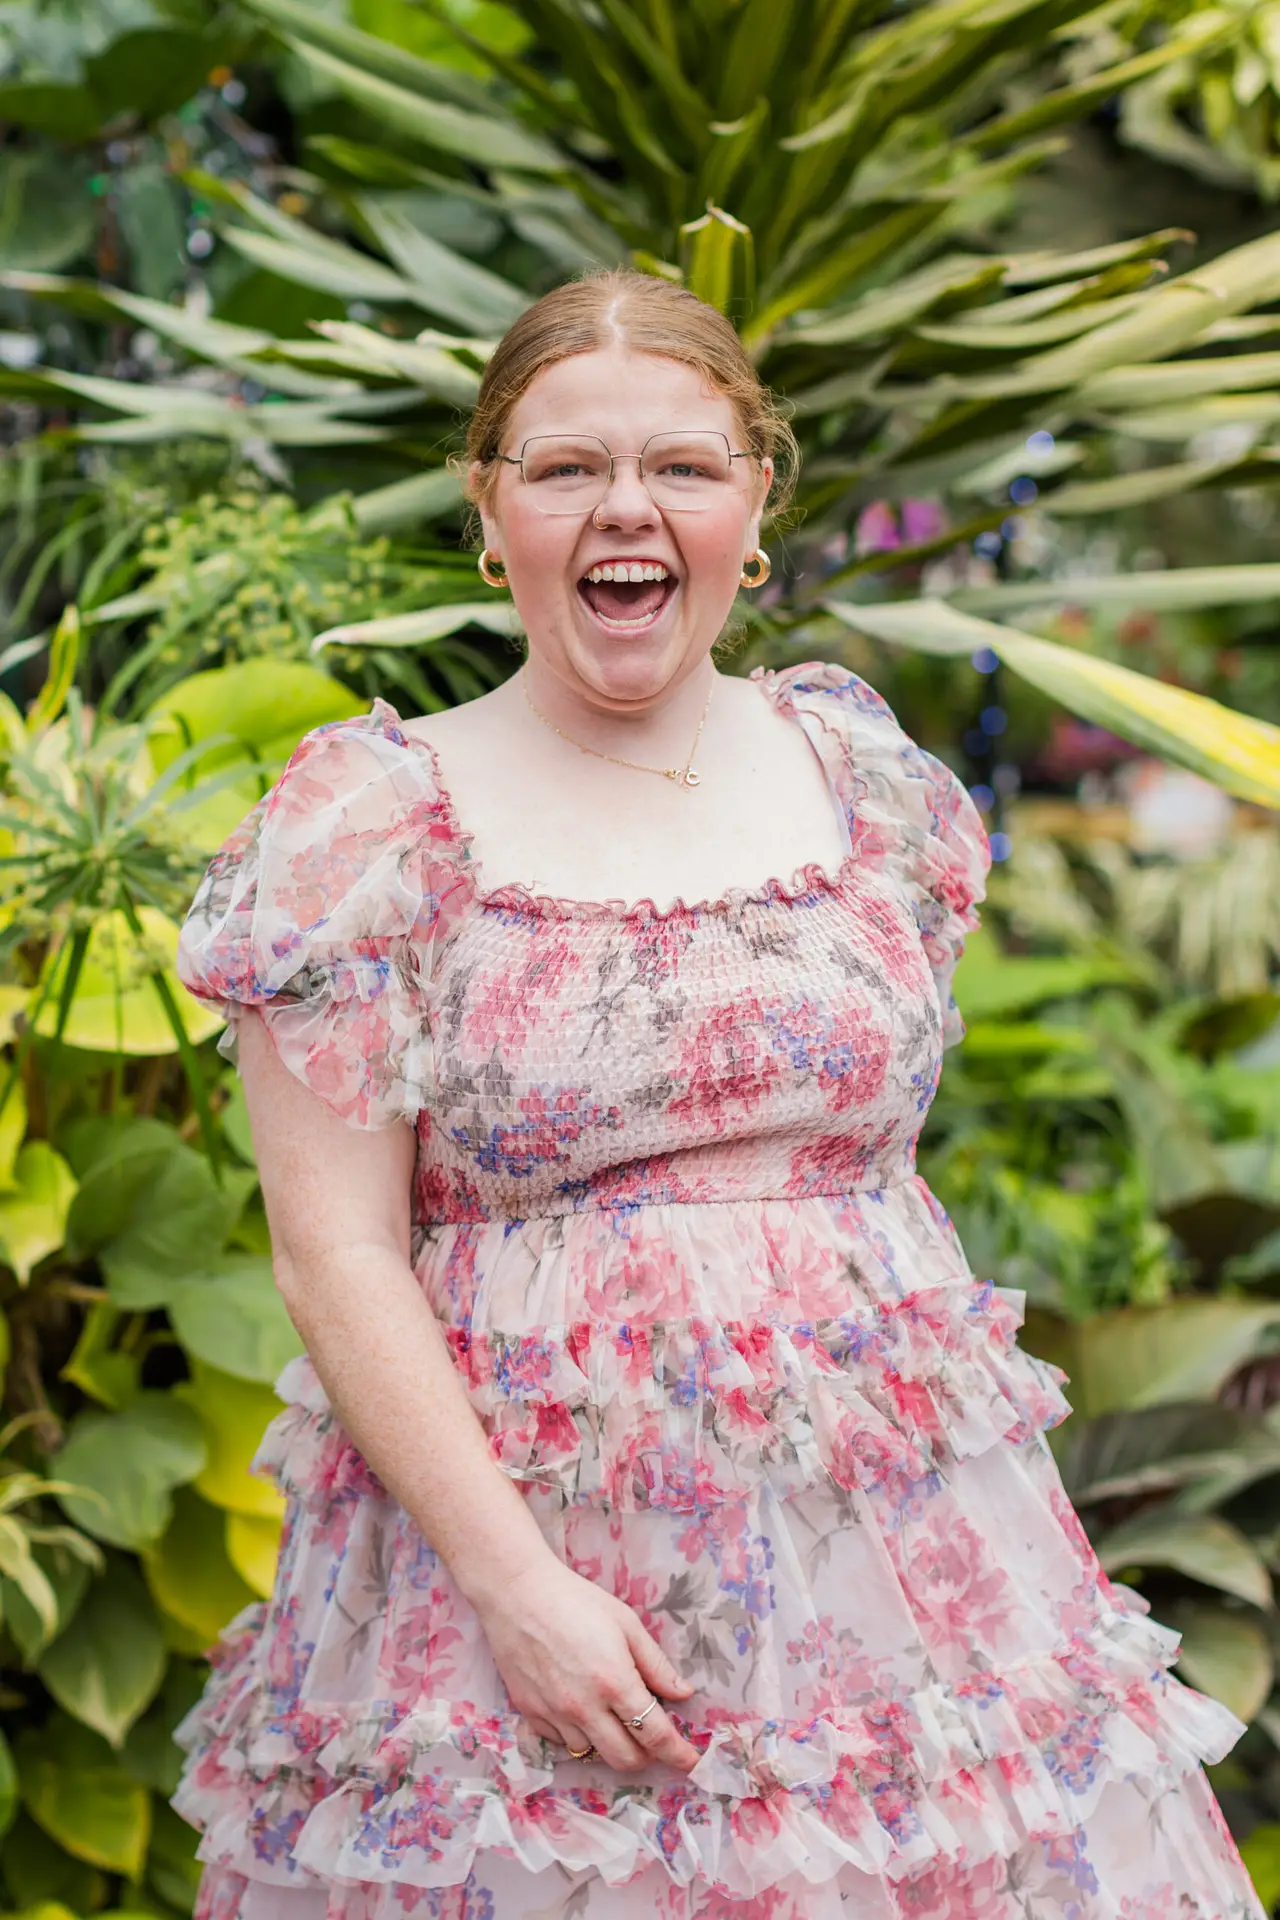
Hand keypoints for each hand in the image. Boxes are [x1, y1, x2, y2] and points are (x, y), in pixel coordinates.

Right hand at [472, 1555, 699, 1772]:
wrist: (517, 1593)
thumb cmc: (576, 1600)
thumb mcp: (625, 1623)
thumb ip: (655, 1664)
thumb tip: (683, 1693)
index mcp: (614, 1682)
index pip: (656, 1734)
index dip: (678, 1754)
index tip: (692, 1762)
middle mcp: (584, 1708)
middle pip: (625, 1759)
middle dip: (646, 1755)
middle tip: (651, 1736)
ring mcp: (554, 1714)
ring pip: (592, 1754)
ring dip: (610, 1743)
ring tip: (611, 1715)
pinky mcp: (530, 1713)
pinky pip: (562, 1742)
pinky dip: (578, 1734)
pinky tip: (581, 1709)